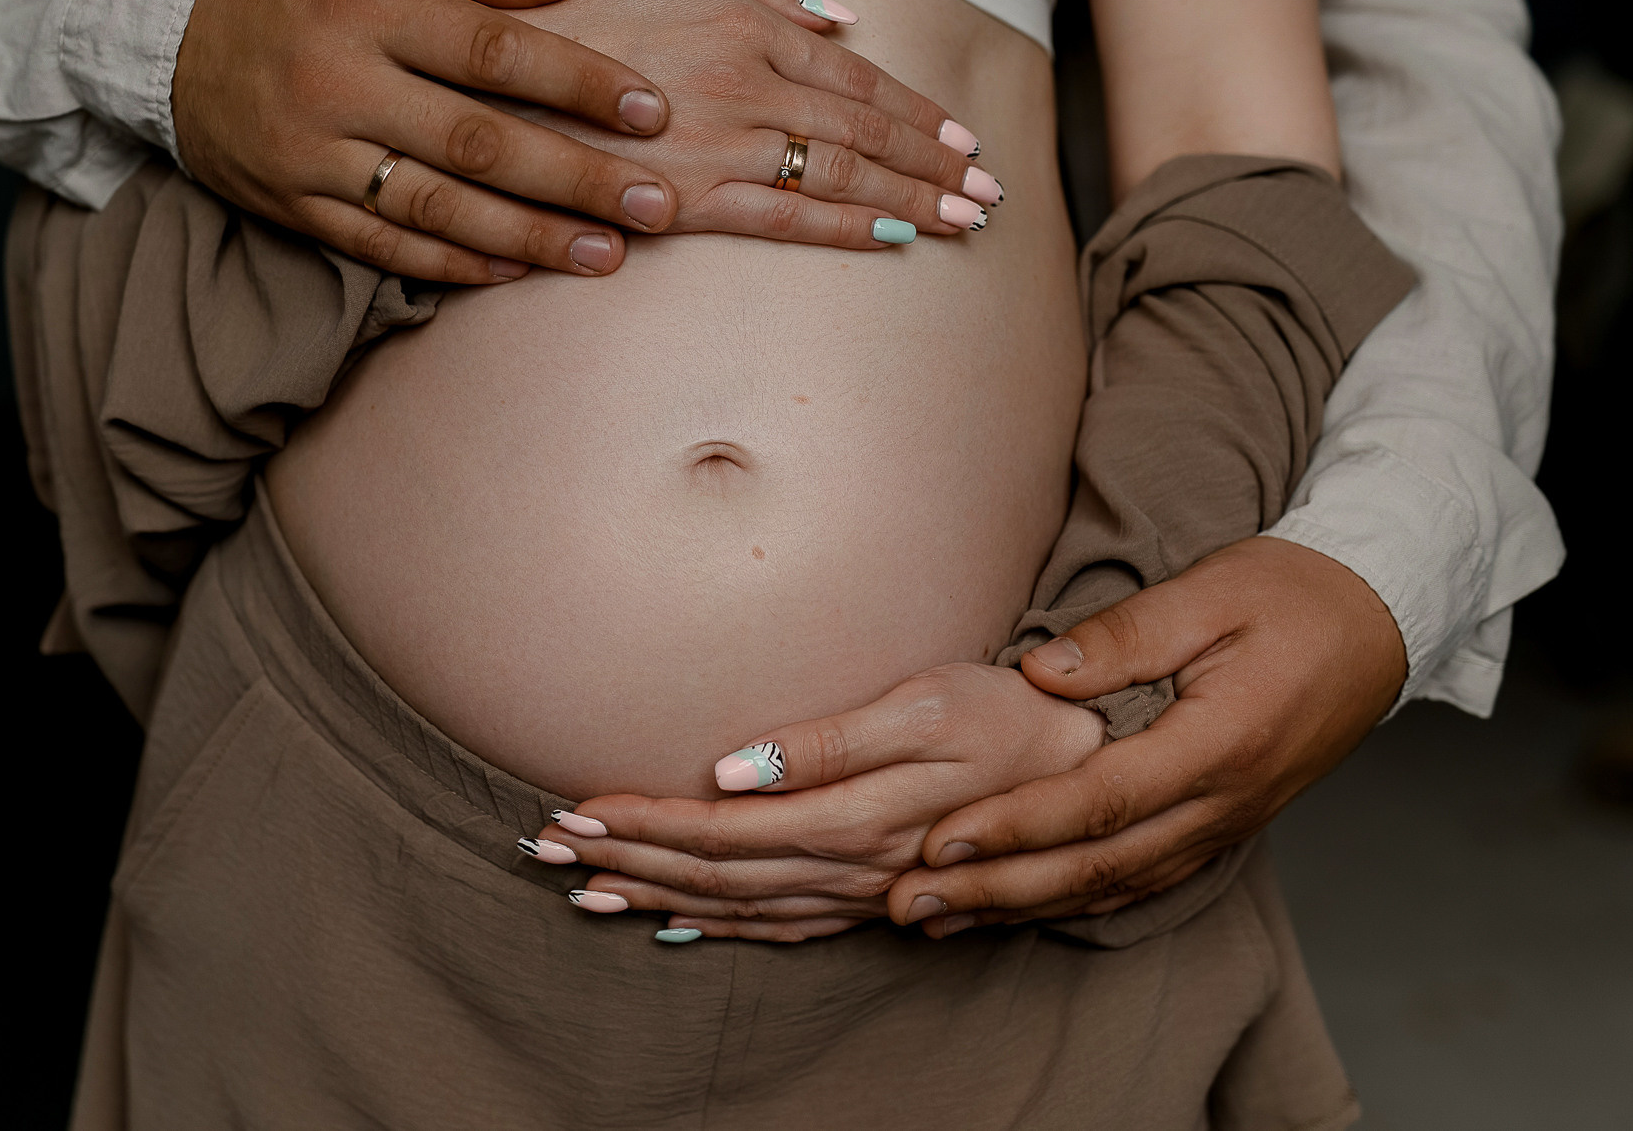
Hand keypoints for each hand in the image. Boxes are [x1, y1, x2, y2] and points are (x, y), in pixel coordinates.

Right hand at [172, 0, 680, 283]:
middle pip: (478, 142)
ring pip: (437, 209)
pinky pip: (382, 248)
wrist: (161, 29)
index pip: (493, 50)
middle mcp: (337, 85)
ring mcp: (311, 155)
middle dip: (576, 179)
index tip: (650, 111)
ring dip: (529, 238)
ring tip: (605, 254)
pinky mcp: (292, 206)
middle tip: (655, 204)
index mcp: (366, 7)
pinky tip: (516, 271)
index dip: (578, 83)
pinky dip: (452, 266)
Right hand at [501, 0, 1002, 247]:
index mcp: (746, 25)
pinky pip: (786, 218)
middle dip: (936, 164)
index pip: (855, 76)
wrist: (489, 71)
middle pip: (866, 131)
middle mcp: (749, 83)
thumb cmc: (573, 13)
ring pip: (841, 175)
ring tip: (962, 223)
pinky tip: (892, 240)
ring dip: (912, 199)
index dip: (916, 111)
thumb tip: (837, 17)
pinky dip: (846, 229)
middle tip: (987, 192)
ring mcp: (722, 143)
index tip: (960, 139)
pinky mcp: (689, 198)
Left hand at [521, 663, 1101, 940]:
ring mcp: (861, 893)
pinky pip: (781, 927)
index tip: (573, 809)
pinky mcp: (874, 898)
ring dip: (655, 896)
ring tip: (584, 890)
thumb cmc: (1005, 716)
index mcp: (852, 818)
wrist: (1087, 769)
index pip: (718, 828)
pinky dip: (720, 929)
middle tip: (545, 846)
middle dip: (625, 859)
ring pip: (736, 906)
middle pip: (712, 873)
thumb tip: (731, 764)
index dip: (641, 821)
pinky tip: (676, 926)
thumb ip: (828, 741)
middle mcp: (848, 869)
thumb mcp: (926, 704)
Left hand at [884, 537, 1406, 935]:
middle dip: (998, 889)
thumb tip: (1040, 673)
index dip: (1016, 826)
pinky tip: (1018, 908)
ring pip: (1114, 885)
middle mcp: (1224, 802)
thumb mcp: (1211, 592)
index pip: (1100, 802)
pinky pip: (1140, 880)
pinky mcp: (1222, 826)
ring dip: (1024, 907)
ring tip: (940, 919)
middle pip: (1097, 865)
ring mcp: (1227, 823)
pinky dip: (1074, 900)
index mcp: (1220, 744)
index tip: (941, 838)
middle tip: (912, 903)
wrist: (1380, 619)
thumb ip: (1125, 636)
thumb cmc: (1293, 595)